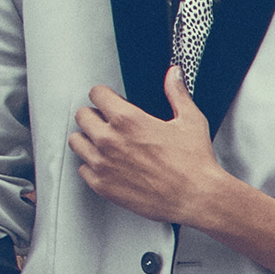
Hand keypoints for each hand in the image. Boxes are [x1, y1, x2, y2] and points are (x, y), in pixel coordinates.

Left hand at [69, 68, 229, 226]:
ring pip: (77, 141)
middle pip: (82, 116)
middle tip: (110, 124)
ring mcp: (103, 164)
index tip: (112, 102)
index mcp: (127, 120)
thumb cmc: (195, 163)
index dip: (106, 96)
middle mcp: (109, 140)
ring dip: (89, 140)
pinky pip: (83, 169)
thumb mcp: (190, 121)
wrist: (197, 198)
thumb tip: (174, 75)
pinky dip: (93, 166)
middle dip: (96, 116)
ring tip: (107, 145)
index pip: (96, 94)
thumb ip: (177, 94)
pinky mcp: (103, 185)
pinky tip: (110, 166)